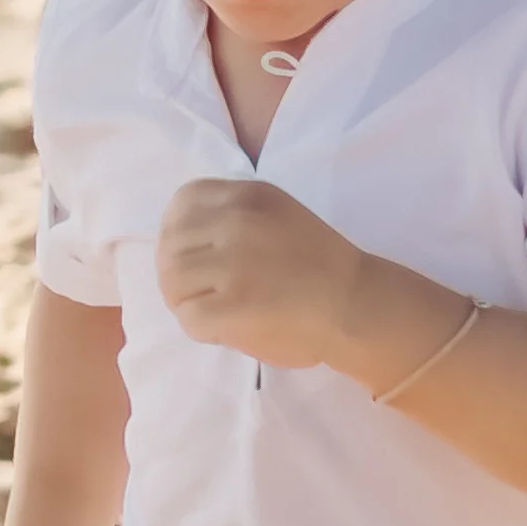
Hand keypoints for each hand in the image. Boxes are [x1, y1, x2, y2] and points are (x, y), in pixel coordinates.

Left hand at [151, 176, 368, 367]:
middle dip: (178, 272)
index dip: (179, 233)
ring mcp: (232, 263)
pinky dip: (202, 330)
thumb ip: (233, 214)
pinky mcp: (232, 305)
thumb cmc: (320, 266)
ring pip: (172, 281)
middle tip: (202, 293)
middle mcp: (237, 221)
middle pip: (170, 245)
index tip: (196, 255)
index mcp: (248, 195)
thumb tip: (178, 236)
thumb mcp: (276, 214)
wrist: (356, 305)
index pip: (182, 203)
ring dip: (186, 302)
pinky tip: (225, 329)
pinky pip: (189, 317)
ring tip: (212, 311)